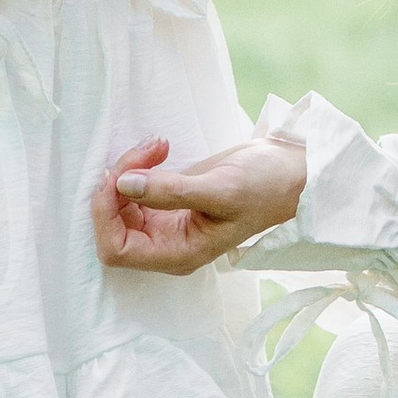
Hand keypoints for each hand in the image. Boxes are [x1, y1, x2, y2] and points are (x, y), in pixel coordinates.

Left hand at [91, 131, 307, 274]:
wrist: (290, 172)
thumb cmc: (265, 187)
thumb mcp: (220, 189)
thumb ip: (170, 191)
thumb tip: (123, 184)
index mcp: (178, 253)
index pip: (116, 249)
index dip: (107, 215)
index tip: (121, 176)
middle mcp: (166, 244)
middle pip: (112, 222)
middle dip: (118, 183)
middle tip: (147, 150)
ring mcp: (164, 222)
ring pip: (118, 201)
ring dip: (128, 168)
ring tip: (158, 144)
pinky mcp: (166, 200)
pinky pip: (132, 187)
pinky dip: (137, 164)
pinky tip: (160, 147)